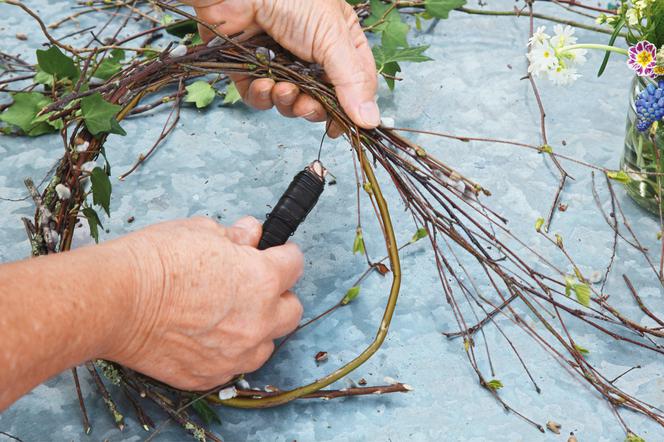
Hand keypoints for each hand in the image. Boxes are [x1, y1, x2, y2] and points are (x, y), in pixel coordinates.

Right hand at [103, 216, 303, 390]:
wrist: (115, 301)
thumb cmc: (155, 262)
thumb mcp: (202, 230)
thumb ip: (236, 235)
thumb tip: (250, 233)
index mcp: (262, 279)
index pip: (295, 264)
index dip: (284, 255)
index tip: (278, 254)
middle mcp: (258, 320)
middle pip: (291, 310)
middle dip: (279, 296)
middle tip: (256, 286)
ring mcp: (235, 353)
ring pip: (266, 344)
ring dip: (257, 329)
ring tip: (230, 315)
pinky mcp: (210, 375)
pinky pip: (233, 365)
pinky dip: (227, 352)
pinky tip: (207, 336)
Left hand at [184, 0, 379, 136]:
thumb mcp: (331, 37)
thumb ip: (351, 82)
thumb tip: (370, 121)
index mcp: (339, 41)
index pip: (354, 84)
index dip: (350, 109)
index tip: (342, 127)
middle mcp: (311, 53)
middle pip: (321, 99)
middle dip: (313, 108)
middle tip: (307, 105)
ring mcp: (280, 60)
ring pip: (290, 102)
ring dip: (287, 102)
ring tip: (282, 88)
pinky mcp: (249, 67)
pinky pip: (259, 97)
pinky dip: (261, 97)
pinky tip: (262, 83)